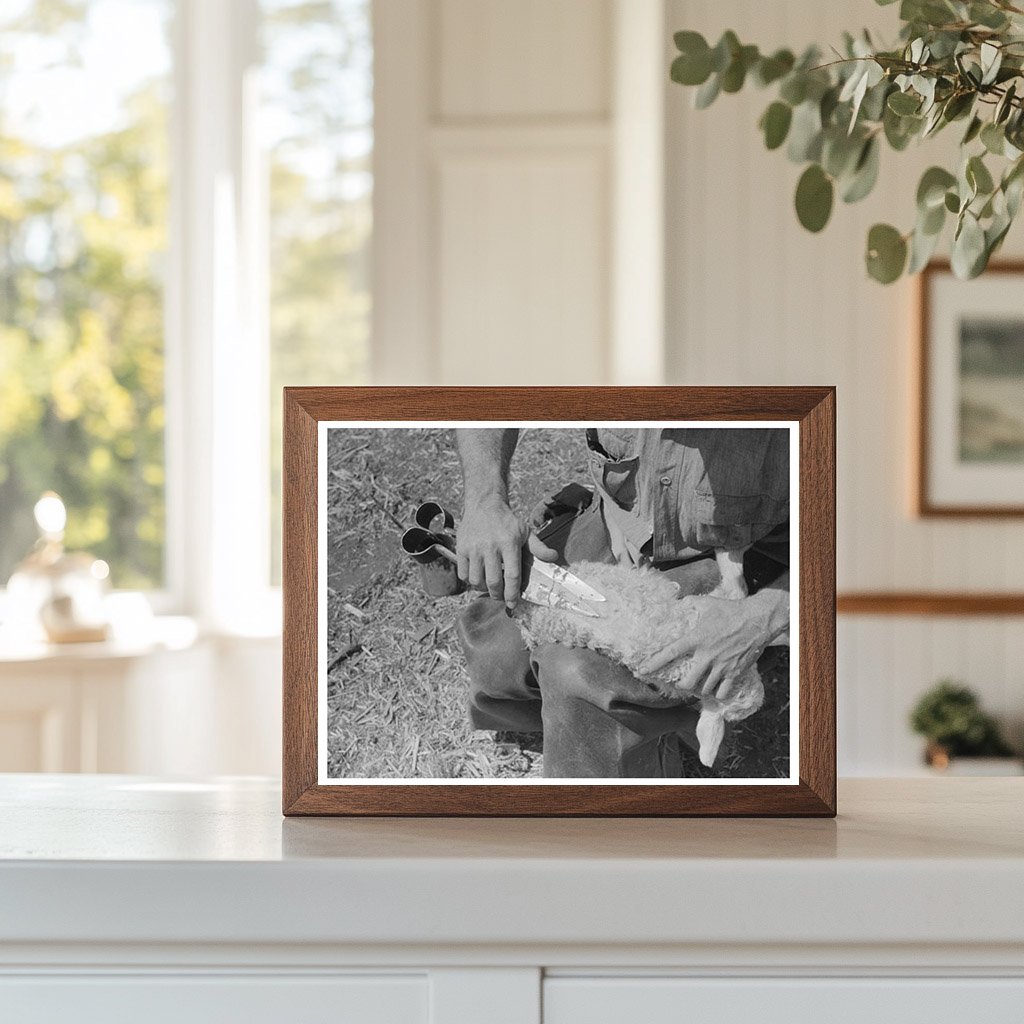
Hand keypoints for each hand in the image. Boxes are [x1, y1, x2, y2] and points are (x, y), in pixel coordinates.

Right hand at [456, 498, 528, 607]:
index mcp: (509, 543)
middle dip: (498, 595)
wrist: (484, 505)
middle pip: (493, 581)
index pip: (512, 575)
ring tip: (489, 587)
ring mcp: (473, 548)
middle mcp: (490, 546)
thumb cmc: (507, 522)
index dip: (513, 593)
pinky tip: (478, 577)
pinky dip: (470, 581)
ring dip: (484, 589)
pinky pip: (464, 574)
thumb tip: (554, 558)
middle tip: (501, 597)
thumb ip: (539, 548)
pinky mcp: (460, 549)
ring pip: (476, 580)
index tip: (513, 603)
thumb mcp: (525, 532)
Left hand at [636, 591, 784, 699]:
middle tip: (681, 683)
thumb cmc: (730, 611)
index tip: (642, 671)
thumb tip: (676, 601)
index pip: (670, 653)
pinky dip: (718, 694)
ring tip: (698, 686)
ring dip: (699, 690)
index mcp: (696, 638)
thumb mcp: (706, 603)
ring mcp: (721, 666)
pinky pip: (723, 692)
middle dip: (681, 686)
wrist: (757, 620)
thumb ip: (689, 603)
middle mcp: (706, 655)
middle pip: (687, 682)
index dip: (654, 663)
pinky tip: (716, 690)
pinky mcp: (735, 672)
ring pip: (704, 689)